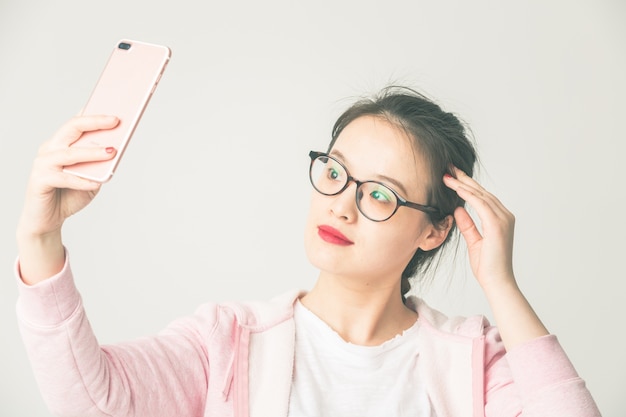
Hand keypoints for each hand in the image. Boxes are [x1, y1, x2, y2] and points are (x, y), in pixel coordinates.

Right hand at [16, 115, 118, 283]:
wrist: (48, 220)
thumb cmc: (70, 195)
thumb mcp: (91, 178)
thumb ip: (100, 165)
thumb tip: (114, 150)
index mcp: (62, 143)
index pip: (78, 122)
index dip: (95, 112)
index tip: (115, 106)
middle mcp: (50, 148)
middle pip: (72, 128)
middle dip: (95, 122)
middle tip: (116, 120)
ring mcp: (42, 163)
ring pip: (69, 153)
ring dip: (92, 152)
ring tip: (111, 152)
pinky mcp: (39, 180)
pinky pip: (63, 178)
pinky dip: (81, 180)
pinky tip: (95, 183)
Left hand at [443, 168, 548, 347]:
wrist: (496, 281)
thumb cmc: (487, 265)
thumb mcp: (473, 241)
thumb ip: (468, 224)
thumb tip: (458, 209)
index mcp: (500, 219)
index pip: (481, 197)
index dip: (466, 185)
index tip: (452, 176)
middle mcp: (504, 216)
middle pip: (481, 192)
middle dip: (464, 179)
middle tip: (449, 167)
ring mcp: (503, 219)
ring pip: (480, 195)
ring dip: (463, 184)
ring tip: (447, 176)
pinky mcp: (498, 224)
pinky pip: (481, 204)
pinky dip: (468, 195)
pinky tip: (456, 188)